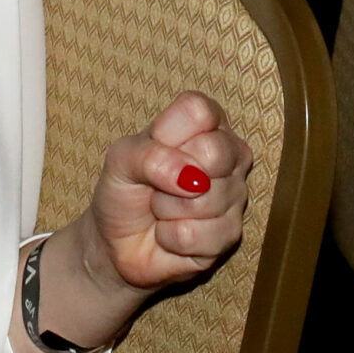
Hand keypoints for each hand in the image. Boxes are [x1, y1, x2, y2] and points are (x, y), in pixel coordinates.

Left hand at [83, 91, 250, 298]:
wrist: (117, 240)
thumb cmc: (125, 188)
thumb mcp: (121, 158)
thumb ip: (150, 155)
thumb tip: (192, 177)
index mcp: (206, 122)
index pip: (200, 112)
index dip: (168, 134)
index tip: (154, 145)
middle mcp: (229, 154)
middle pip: (214, 152)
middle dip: (170, 174)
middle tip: (159, 182)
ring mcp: (235, 195)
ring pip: (204, 200)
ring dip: (166, 209)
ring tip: (163, 208)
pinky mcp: (230, 236)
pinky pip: (195, 235)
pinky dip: (170, 237)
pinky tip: (170, 232)